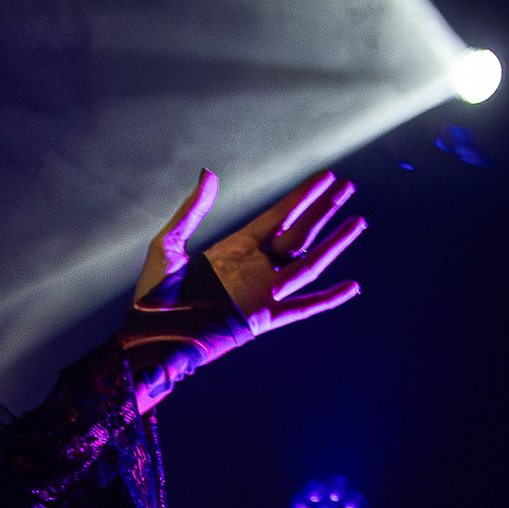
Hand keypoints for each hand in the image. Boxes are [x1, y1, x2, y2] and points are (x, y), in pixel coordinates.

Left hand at [122, 169, 364, 412]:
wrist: (150, 334)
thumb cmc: (153, 293)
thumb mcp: (168, 244)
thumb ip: (192, 211)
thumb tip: (210, 173)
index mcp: (235, 248)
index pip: (278, 217)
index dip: (302, 197)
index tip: (325, 178)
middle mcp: (254, 267)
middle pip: (299, 233)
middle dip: (323, 210)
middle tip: (347, 187)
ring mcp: (262, 292)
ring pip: (309, 263)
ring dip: (334, 243)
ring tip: (358, 221)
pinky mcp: (264, 317)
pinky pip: (304, 307)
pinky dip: (329, 299)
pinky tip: (352, 286)